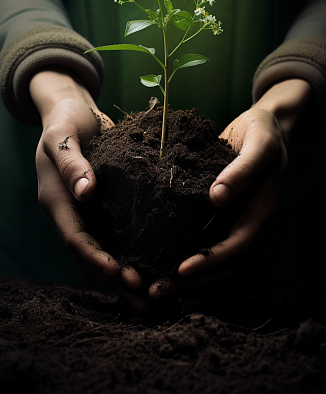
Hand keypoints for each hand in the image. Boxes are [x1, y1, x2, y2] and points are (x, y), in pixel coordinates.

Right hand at [30, 69, 148, 310]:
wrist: (73, 112)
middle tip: (144, 299)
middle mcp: (72, 211)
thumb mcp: (62, 136)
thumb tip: (85, 193)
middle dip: (115, 279)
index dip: (95, 258)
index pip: (75, 237)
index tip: (119, 274)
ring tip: (153, 294)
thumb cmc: (65, 121)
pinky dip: (132, 251)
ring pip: (105, 249)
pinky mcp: (104, 205)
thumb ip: (71, 162)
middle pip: (91, 253)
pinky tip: (155, 262)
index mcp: (57, 200)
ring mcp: (88, 211)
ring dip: (125, 273)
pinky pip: (116, 233)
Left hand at [149, 79, 311, 308]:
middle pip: (224, 268)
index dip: (211, 262)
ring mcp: (236, 225)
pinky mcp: (222, 220)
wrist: (265, 129)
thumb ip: (243, 169)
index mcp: (260, 212)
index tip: (182, 271)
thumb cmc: (263, 134)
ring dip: (189, 284)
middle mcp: (248, 225)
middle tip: (156, 293)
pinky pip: (208, 250)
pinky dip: (190, 270)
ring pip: (216, 267)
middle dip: (193, 284)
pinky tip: (165, 275)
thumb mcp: (260, 144)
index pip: (237, 247)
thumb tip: (217, 197)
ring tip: (156, 293)